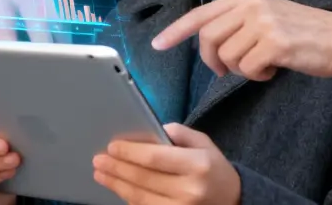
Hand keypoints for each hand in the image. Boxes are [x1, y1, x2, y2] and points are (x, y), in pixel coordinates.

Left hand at [94, 124, 240, 204]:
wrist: (233, 199)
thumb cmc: (213, 166)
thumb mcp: (202, 142)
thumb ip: (176, 133)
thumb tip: (145, 132)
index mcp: (198, 164)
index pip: (155, 158)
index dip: (130, 152)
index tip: (112, 146)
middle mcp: (190, 190)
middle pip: (144, 179)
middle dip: (117, 168)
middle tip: (98, 160)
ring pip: (141, 198)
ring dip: (117, 185)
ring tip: (101, 174)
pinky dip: (129, 198)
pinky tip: (119, 187)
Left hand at [151, 0, 331, 79]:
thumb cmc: (305, 33)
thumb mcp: (267, 16)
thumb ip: (238, 24)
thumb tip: (209, 44)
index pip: (201, 13)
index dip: (176, 30)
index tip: (158, 44)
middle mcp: (251, 5)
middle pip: (208, 39)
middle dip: (213, 61)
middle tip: (230, 71)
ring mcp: (262, 22)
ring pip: (227, 57)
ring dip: (241, 70)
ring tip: (264, 64)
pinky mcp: (275, 42)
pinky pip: (248, 69)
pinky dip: (258, 76)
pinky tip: (275, 69)